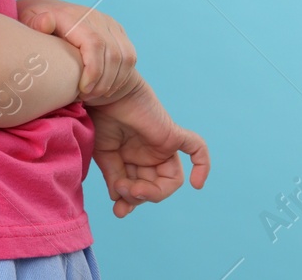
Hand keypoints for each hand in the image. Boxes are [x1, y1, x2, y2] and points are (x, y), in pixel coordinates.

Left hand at [17, 0, 136, 103]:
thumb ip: (33, 24)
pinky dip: (119, 76)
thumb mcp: (24, 23)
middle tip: (85, 96)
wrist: (41, 14)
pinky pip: (129, 56)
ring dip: (112, 80)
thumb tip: (45, 22)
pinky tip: (103, 87)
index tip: (82, 90)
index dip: (93, 70)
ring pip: (124, 57)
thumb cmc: (30, 27)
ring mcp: (108, 23)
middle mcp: (93, 16)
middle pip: (112, 53)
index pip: (94, 42)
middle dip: (103, 80)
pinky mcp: (117, 31)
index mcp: (71, 14)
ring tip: (92, 94)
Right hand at [86, 73, 209, 217]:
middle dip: (138, 195)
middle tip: (122, 191)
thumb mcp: (103, 154)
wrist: (101, 91)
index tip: (119, 210)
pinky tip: (197, 185)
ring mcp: (163, 145)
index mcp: (132, 158)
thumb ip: (114, 176)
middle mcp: (149, 154)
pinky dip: (201, 165)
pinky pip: (196, 149)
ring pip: (171, 180)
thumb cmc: (99, 118)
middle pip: (155, 187)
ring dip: (154, 191)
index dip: (132, 201)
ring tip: (134, 189)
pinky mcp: (172, 134)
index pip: (140, 187)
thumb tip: (119, 200)